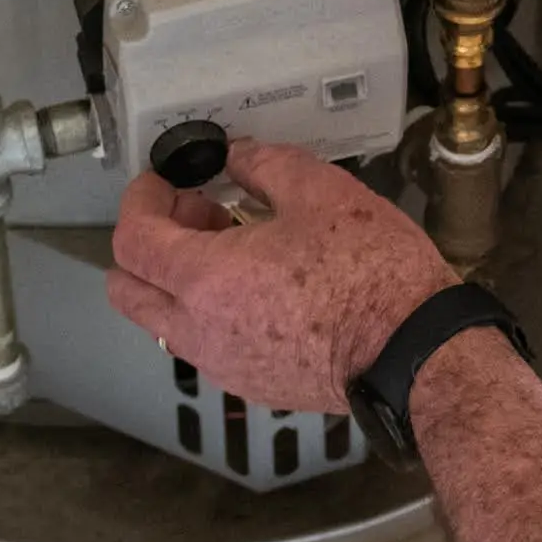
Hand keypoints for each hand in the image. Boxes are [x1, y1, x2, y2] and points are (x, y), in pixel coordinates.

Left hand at [106, 138, 454, 409]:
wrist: (414, 352)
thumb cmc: (371, 270)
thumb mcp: (319, 191)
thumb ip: (262, 165)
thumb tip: (235, 156)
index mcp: (206, 279)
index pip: (132, 240)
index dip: (139, 200)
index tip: (163, 181)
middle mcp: (200, 331)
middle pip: (127, 291)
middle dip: (147, 244)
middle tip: (195, 214)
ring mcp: (223, 365)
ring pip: (163, 321)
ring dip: (177, 280)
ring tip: (234, 249)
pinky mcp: (251, 385)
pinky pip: (204, 345)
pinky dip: (208, 312)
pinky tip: (261, 287)